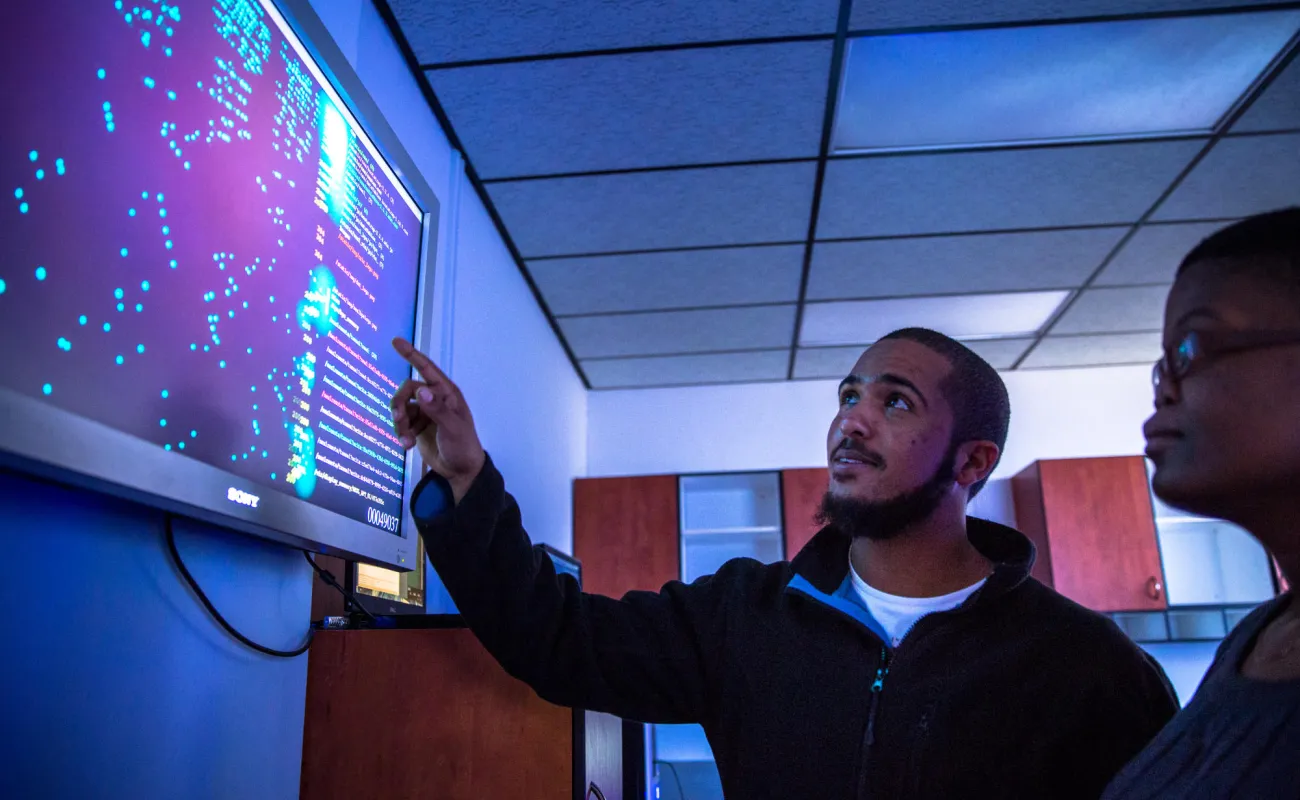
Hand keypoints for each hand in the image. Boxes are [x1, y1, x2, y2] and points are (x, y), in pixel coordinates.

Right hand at [390, 337, 485, 502]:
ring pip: (401, 407)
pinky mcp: (417, 426)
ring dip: (399, 422)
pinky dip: (400, 433)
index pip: (427, 369)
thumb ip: (437, 409)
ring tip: (405, 439)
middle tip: (398, 419)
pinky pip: (401, 422)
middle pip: (406, 390)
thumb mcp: (453, 428)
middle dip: (399, 405)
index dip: (411, 354)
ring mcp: (425, 412)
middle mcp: (434, 398)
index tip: (396, 341)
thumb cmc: (463, 446)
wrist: (460, 470)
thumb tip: (420, 391)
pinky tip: (407, 445)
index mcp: (446, 393)